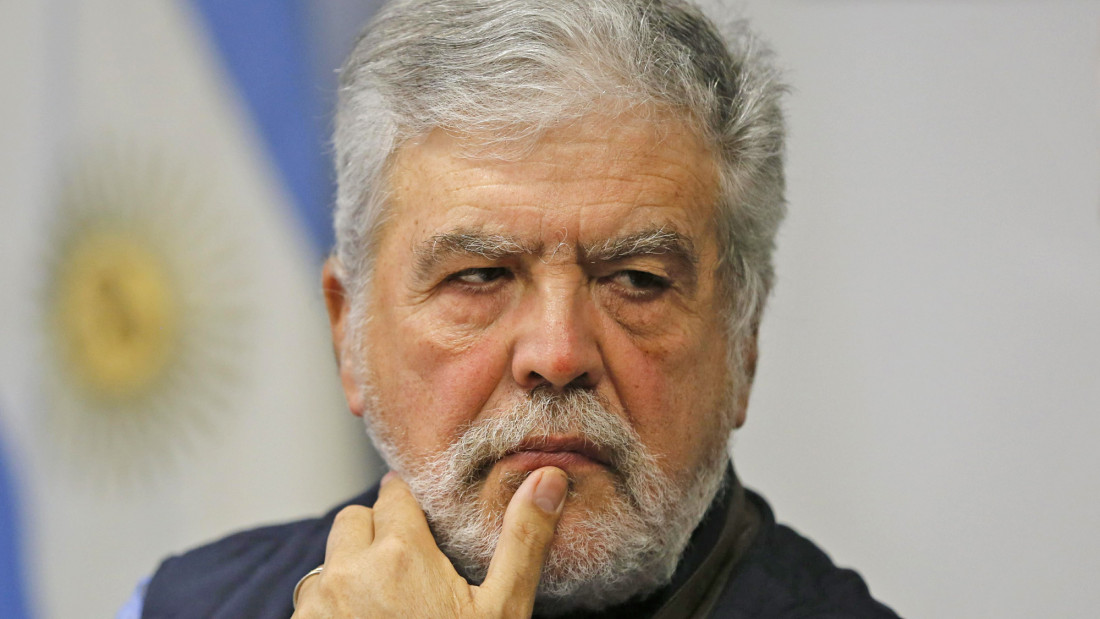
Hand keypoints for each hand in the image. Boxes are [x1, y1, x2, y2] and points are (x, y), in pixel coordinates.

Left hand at [292, 466, 568, 617]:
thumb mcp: (502, 610)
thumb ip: (522, 539)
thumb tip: (548, 478)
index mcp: (400, 553)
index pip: (392, 493)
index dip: (409, 503)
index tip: (422, 520)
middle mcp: (349, 572)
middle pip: (354, 520)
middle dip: (375, 532)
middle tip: (408, 567)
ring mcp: (317, 606)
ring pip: (328, 563)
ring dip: (351, 574)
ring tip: (388, 607)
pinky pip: (312, 604)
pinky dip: (333, 610)